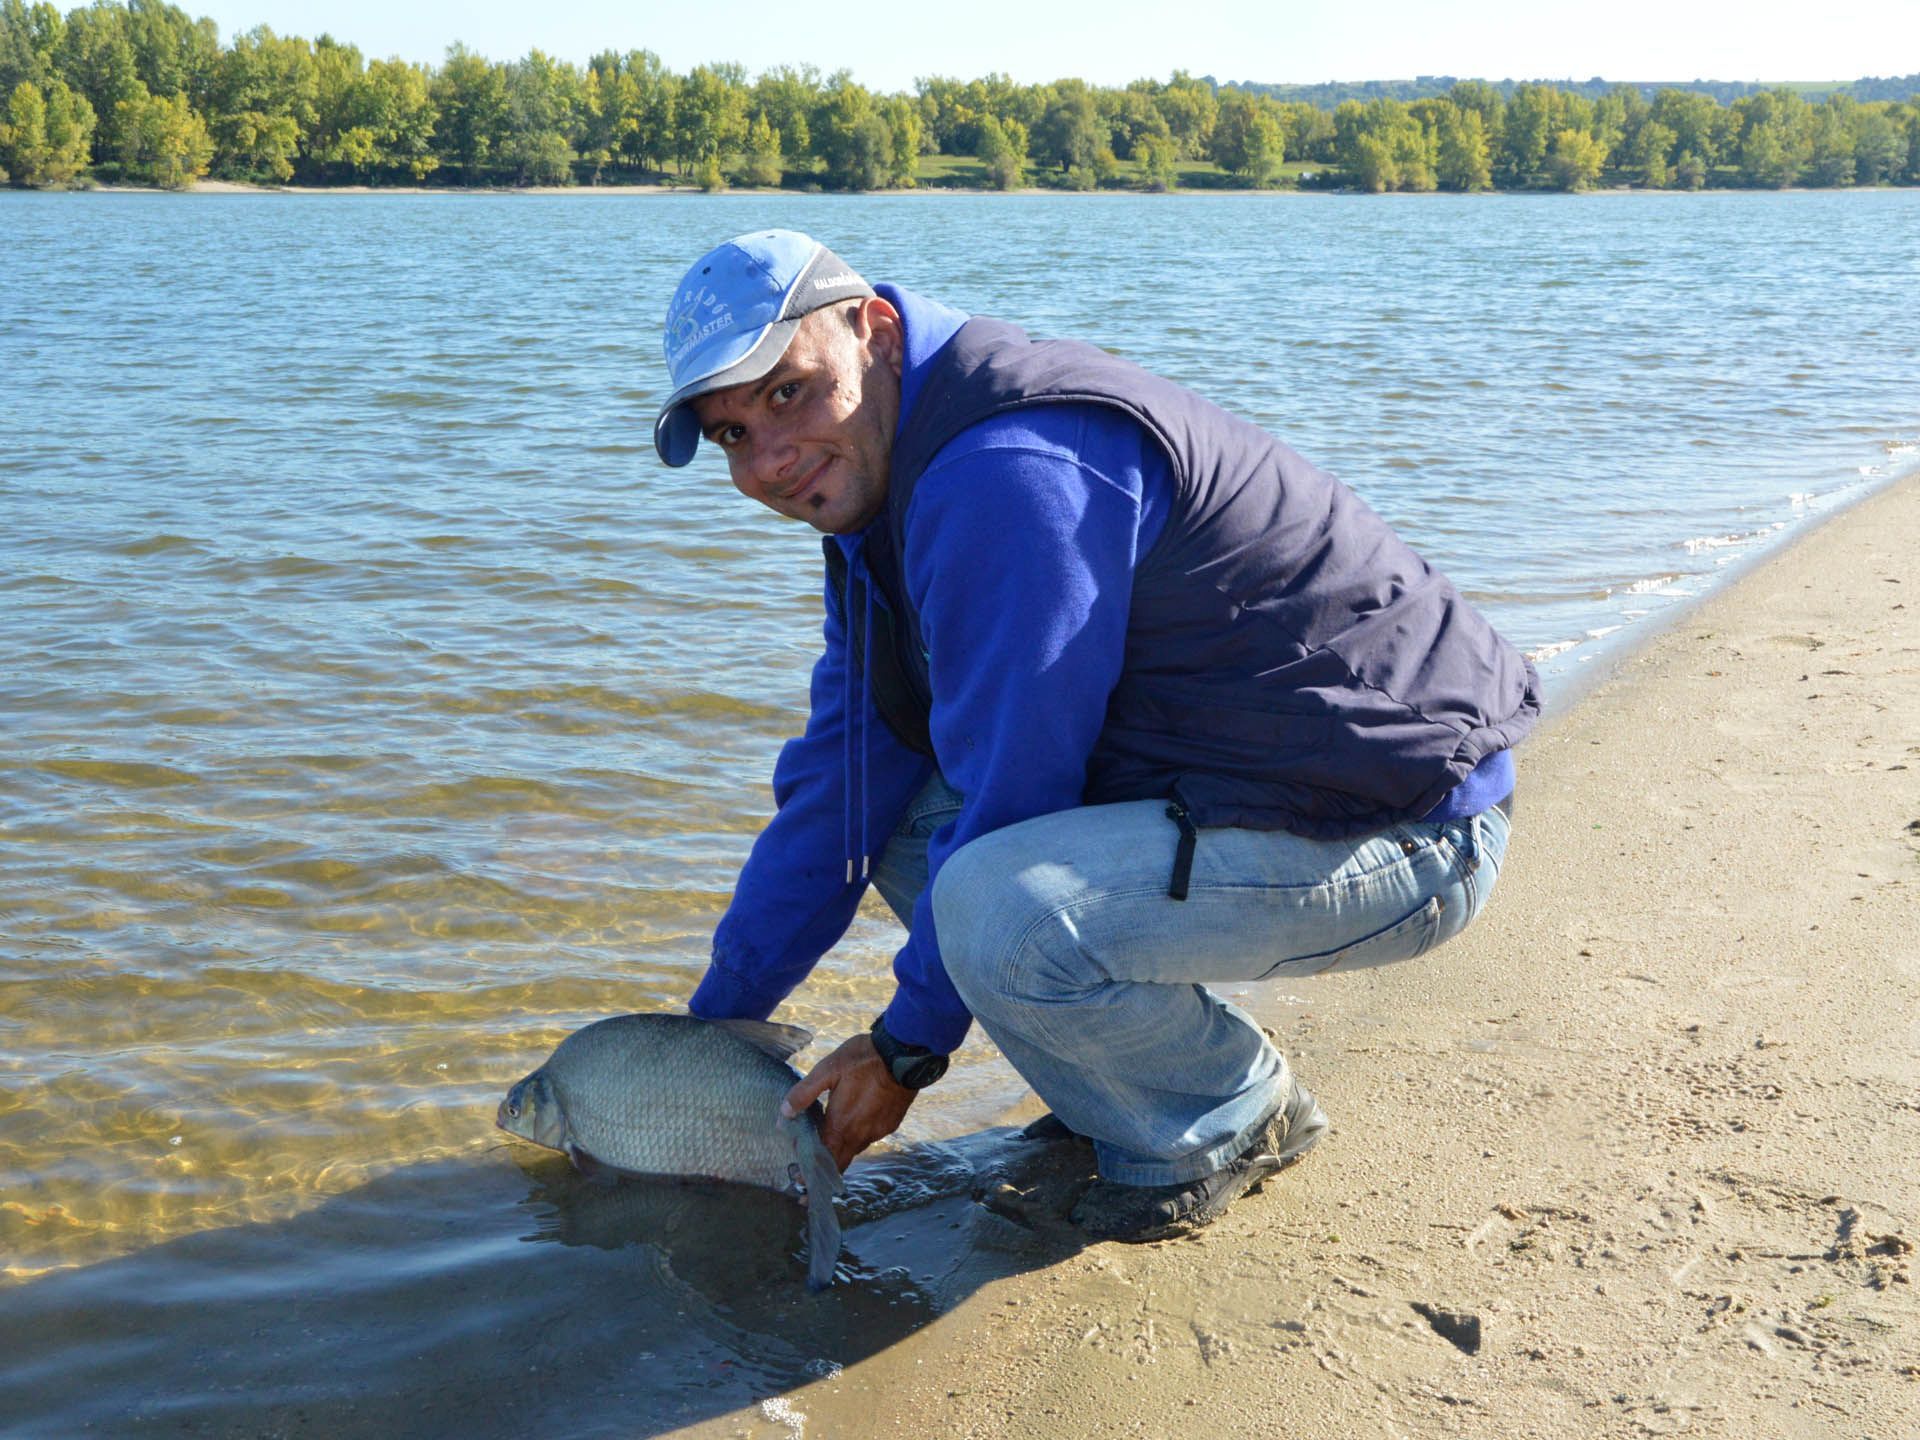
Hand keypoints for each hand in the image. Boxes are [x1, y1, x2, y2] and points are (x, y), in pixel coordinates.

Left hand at [782, 1034, 915, 1171]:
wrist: (905, 1055)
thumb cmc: (864, 1059)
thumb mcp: (829, 1069)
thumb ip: (805, 1092)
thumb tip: (785, 1113)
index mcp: (841, 1125)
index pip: (824, 1161)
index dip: (811, 1175)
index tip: (800, 1184)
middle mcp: (860, 1135)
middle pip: (840, 1163)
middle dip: (825, 1171)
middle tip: (810, 1174)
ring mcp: (877, 1131)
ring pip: (854, 1149)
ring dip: (840, 1150)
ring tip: (828, 1142)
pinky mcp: (890, 1124)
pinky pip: (868, 1137)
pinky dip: (857, 1136)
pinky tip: (852, 1122)